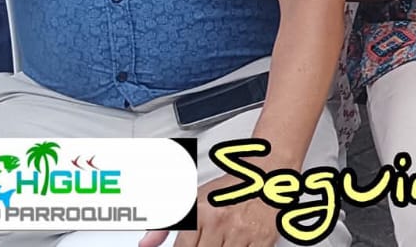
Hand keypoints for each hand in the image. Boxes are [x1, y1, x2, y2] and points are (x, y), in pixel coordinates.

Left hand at [142, 175, 277, 246]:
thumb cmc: (233, 187)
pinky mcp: (263, 239)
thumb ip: (165, 224)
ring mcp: (243, 232)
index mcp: (201, 212)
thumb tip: (145, 244)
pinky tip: (235, 244)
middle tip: (208, 243)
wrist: (270, 174)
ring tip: (220, 242)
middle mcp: (220, 222)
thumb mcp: (195, 199)